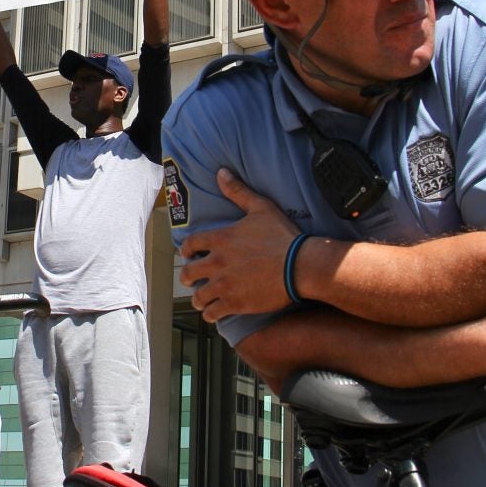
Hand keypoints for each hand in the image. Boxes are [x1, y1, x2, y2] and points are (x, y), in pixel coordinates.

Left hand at [177, 168, 298, 322]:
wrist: (300, 265)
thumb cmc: (283, 236)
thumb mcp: (261, 207)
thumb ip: (238, 191)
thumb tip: (221, 173)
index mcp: (220, 239)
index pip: (190, 244)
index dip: (185, 250)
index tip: (187, 254)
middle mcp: (217, 263)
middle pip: (188, 273)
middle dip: (188, 277)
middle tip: (192, 279)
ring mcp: (225, 285)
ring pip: (198, 297)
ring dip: (199, 298)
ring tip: (202, 299)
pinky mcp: (235, 304)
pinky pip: (213, 313)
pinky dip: (212, 313)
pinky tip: (215, 312)